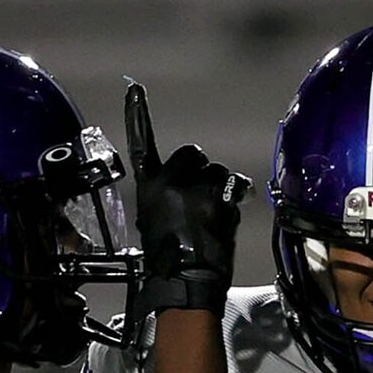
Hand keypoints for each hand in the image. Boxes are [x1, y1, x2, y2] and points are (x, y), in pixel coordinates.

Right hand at [123, 80, 250, 314]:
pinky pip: (234, 185)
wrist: (185, 283)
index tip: (135, 89)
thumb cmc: (171, 259)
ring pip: (217, 171)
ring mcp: (193, 189)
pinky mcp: (216, 198)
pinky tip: (230, 215)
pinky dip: (237, 198)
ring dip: (222, 188)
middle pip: (192, 154)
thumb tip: (192, 190)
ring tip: (215, 216)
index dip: (137, 115)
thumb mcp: (155, 221)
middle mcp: (167, 182)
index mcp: (148, 187)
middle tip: (205, 198)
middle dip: (202, 171)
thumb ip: (170, 196)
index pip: (142, 144)